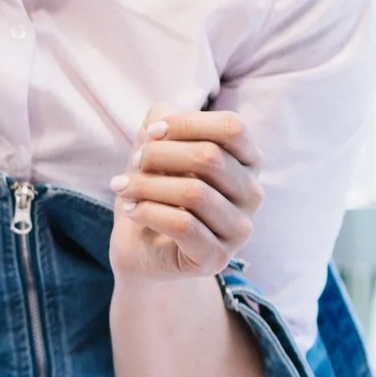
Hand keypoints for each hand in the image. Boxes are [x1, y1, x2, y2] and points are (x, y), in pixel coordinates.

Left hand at [109, 107, 262, 280]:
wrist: (140, 246)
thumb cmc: (154, 189)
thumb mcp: (156, 146)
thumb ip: (163, 119)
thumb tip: (163, 119)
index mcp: (247, 161)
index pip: (231, 127)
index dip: (185, 123)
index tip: (149, 134)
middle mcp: (252, 194)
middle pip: (209, 157)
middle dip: (158, 155)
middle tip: (132, 164)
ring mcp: (239, 229)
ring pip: (194, 193)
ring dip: (147, 185)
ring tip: (124, 187)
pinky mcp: (216, 257)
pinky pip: (184, 226)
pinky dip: (148, 212)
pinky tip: (132, 210)